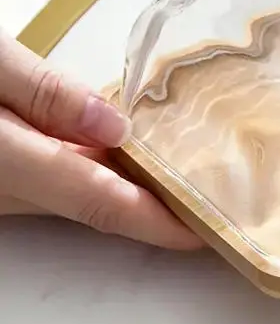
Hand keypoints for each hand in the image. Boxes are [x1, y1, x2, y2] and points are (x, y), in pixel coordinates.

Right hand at [0, 32, 200, 248]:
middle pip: (91, 201)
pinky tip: (121, 143)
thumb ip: (45, 93)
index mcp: (6, 162)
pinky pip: (50, 176)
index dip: (158, 221)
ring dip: (123, 182)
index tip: (206, 230)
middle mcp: (1, 188)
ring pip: (70, 190)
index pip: (99, 202)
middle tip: (213, 190)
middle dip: (153, 202)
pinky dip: (90, 165)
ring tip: (183, 165)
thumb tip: (115, 125)